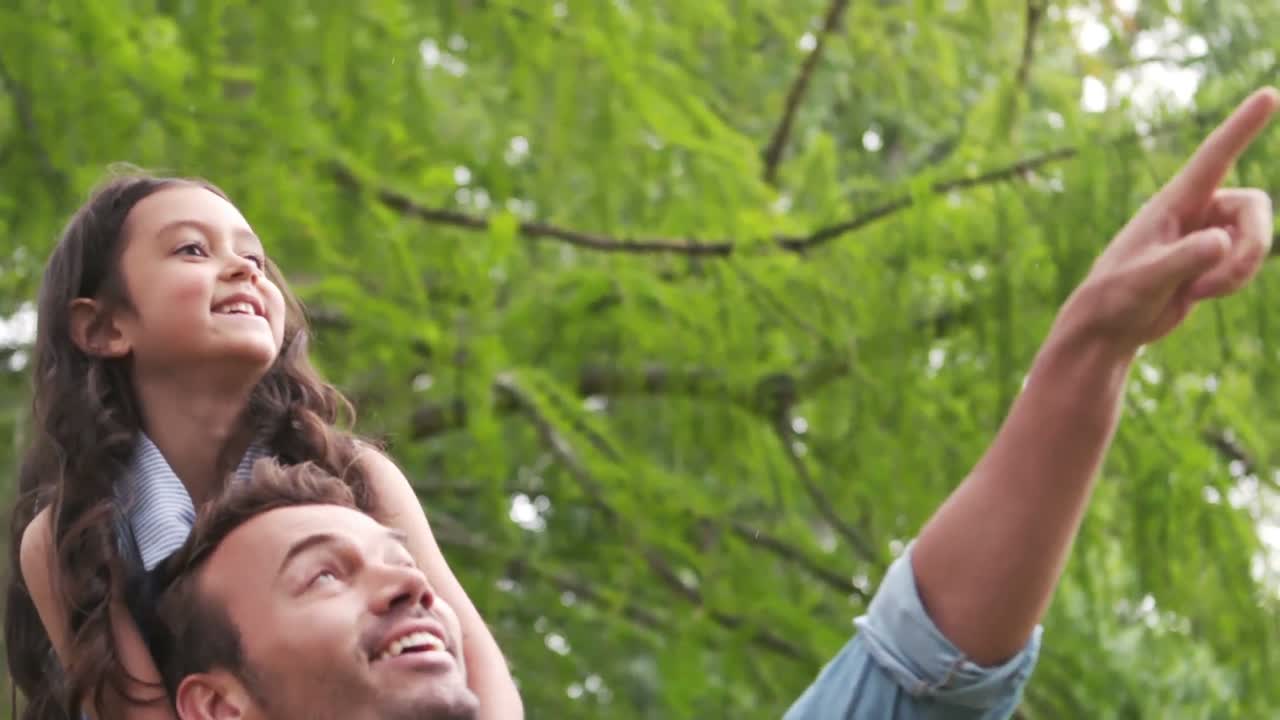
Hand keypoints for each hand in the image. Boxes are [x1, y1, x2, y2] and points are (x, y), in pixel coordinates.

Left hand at [1061, 87, 1278, 351]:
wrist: (1110, 325)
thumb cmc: (1115, 297)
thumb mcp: (1146, 280)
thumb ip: (1183, 259)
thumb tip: (1220, 241)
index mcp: (1173, 202)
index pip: (1214, 157)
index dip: (1242, 126)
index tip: (1269, 94)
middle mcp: (1196, 210)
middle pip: (1257, 207)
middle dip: (1253, 246)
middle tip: (1218, 283)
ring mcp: (1207, 232)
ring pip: (1256, 238)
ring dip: (1238, 272)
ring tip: (1197, 292)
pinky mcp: (1214, 257)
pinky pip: (1246, 262)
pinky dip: (1231, 282)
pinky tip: (1196, 293)